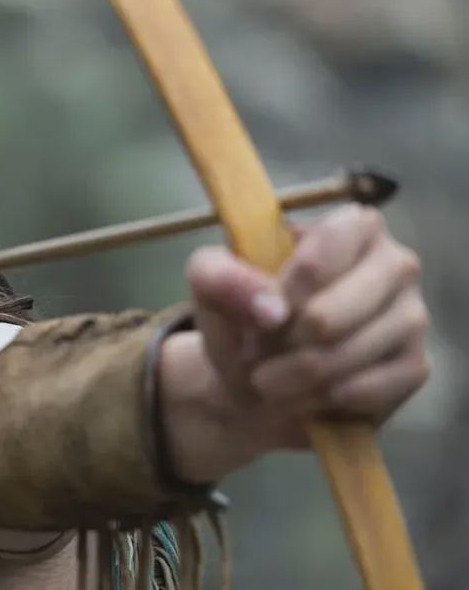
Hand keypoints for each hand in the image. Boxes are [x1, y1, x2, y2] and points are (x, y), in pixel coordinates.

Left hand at [161, 204, 429, 481]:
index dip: (280, 296)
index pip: (318, 259)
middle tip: (256, 355)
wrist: (259, 378)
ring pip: (346, 356)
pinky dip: (321, 399)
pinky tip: (305, 394)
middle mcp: (395, 264)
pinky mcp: (416, 366)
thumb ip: (219, 276)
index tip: (258, 316)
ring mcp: (412, 316)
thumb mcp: (210, 283)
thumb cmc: (243, 316)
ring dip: (293, 377)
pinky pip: (366, 390)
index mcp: (352, 226)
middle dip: (279, 346)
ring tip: (270, 379)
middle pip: (328, 316)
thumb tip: (270, 309)